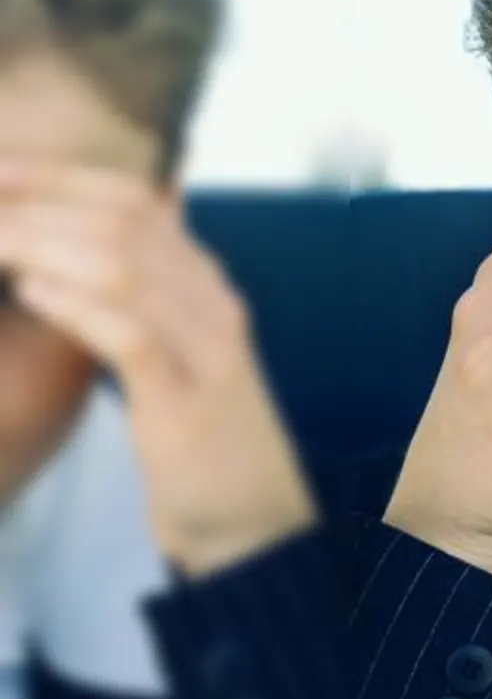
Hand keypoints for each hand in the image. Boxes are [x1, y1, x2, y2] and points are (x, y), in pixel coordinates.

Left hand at [0, 163, 312, 576]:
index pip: (137, 202)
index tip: (2, 172)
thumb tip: (102, 253)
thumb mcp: (181, 361)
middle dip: (39, 203)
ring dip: (42, 247)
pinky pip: (130, 334)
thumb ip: (150, 304)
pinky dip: (74, 305)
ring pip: (123, 267)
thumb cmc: (206, 446)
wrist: (258, 526)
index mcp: (210, 291)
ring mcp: (208, 352)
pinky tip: (30, 294)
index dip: (61, 177)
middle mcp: (215, 306)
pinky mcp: (188, 403)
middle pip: (125, 222)